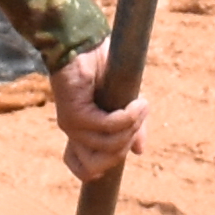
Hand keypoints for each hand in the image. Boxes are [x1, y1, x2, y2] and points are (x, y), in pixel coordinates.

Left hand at [48, 49, 149, 184]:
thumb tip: (140, 151)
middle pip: (103, 165)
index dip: (105, 167)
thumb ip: (130, 127)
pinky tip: (138, 102)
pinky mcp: (76, 114)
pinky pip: (109, 126)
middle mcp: (74, 134)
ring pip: (110, 146)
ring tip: (140, 105)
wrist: (83, 43)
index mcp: (82, 134)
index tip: (128, 144)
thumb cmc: (100, 68)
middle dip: (127, 144)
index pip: (84, 171)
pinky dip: (129, 116)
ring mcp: (73, 126)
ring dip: (132, 126)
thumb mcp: (122, 102)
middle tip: (138, 118)